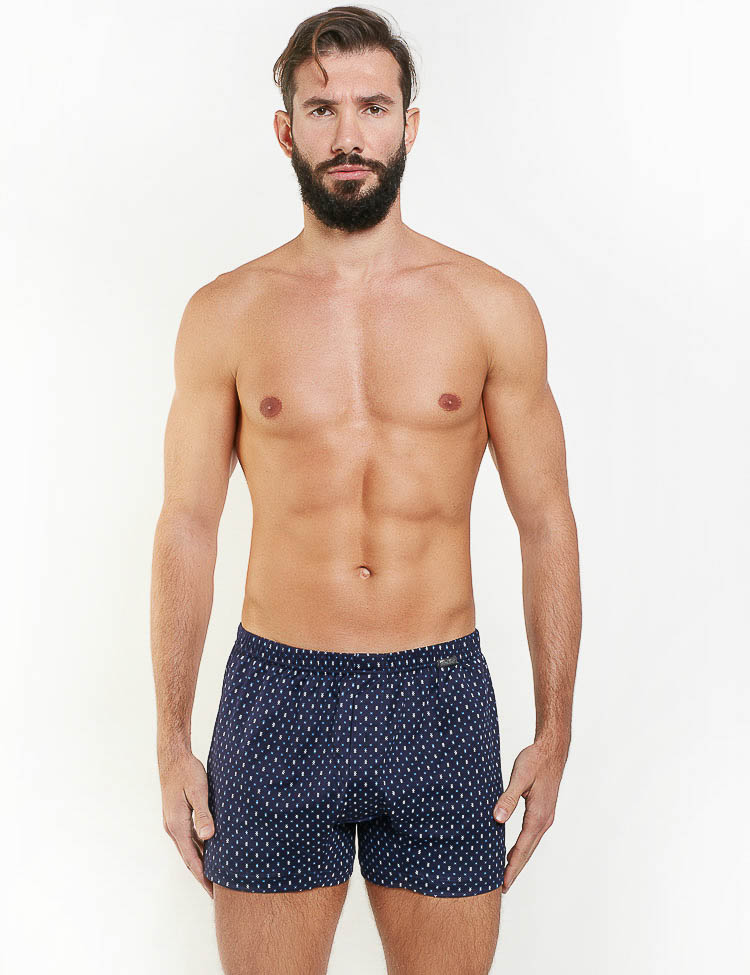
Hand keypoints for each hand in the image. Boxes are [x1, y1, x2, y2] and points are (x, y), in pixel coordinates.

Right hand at [159, 748, 215, 897]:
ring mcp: (173, 823)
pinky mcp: (177, 817)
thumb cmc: (187, 772)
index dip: (203, 877)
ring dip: (200, 863)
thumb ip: (203, 814)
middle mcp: (173, 828)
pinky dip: (199, 849)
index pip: (192, 859)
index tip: (212, 892)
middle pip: (189, 858)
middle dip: (202, 876)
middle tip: (217, 893)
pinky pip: (189, 839)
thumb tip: (208, 837)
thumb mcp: (198, 791)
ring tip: (215, 877)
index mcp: (177, 825)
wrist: (172, 758)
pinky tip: (209, 851)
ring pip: (189, 849)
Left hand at [492, 737, 567, 892]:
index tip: (503, 884)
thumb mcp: (519, 776)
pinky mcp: (543, 811)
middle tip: (502, 888)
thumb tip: (497, 819)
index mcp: (538, 815)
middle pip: (528, 851)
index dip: (511, 867)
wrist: (552, 750)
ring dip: (519, 860)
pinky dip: (523, 847)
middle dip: (515, 869)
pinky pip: (531, 835)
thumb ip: (508, 798)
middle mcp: (544, 820)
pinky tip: (514, 850)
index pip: (522, 848)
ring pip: (530, 844)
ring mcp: (545, 817)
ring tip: (506, 874)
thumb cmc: (535, 760)